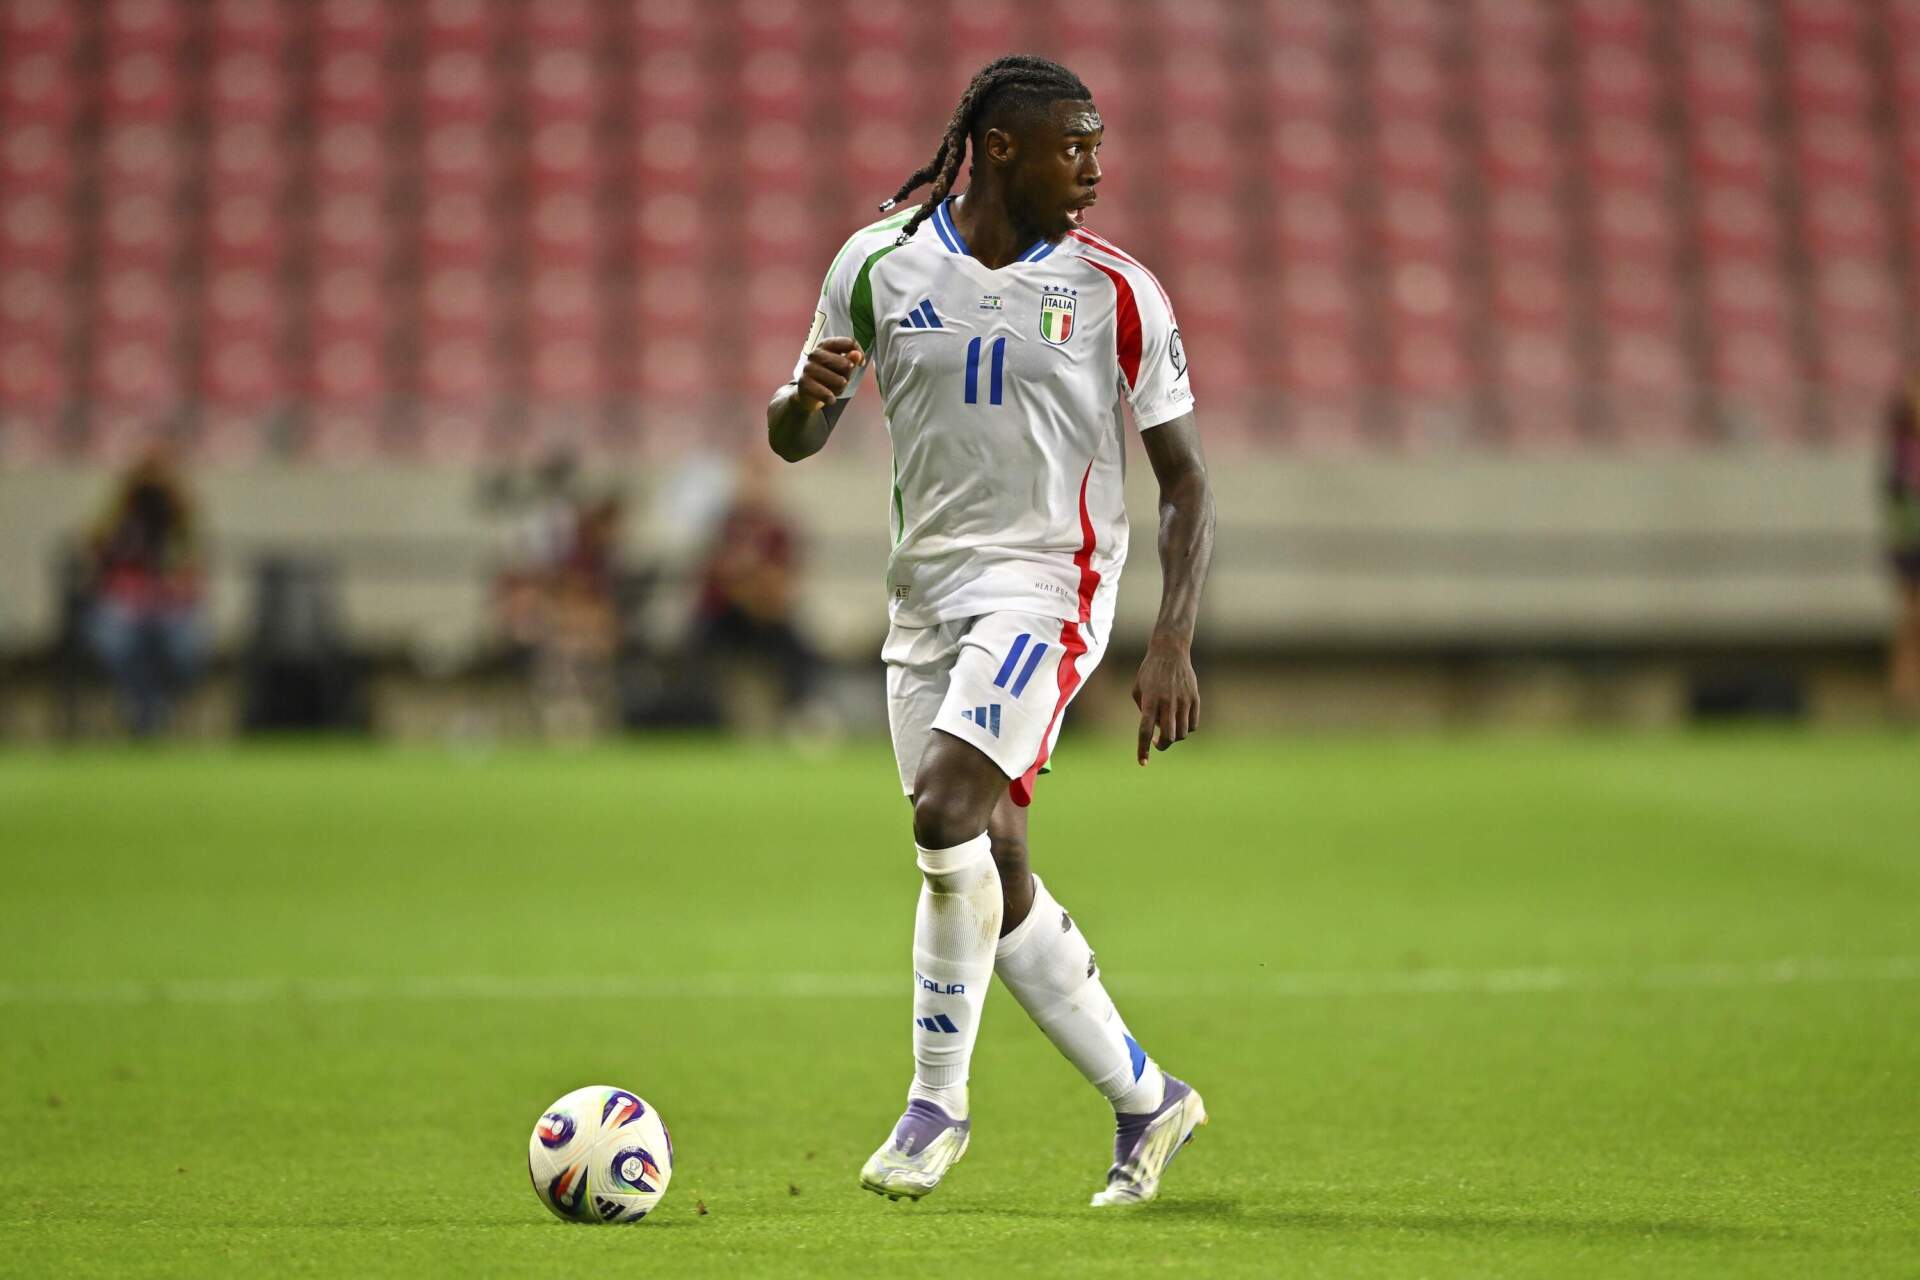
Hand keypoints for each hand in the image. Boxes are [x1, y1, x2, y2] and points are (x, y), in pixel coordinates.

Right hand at [796, 337, 864, 411]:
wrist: (807, 392)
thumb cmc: (827, 376)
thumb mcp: (842, 368)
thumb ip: (851, 360)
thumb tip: (857, 355)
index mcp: (826, 345)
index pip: (849, 342)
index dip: (859, 353)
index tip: (861, 363)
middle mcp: (815, 354)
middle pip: (843, 362)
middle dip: (848, 373)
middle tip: (845, 379)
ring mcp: (808, 368)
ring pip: (834, 378)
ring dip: (840, 386)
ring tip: (838, 389)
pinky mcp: (803, 383)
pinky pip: (823, 392)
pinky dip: (830, 397)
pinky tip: (831, 399)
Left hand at [1131, 637, 1198, 764]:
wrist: (1170, 651)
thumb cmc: (1150, 672)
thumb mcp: (1138, 689)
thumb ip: (1144, 711)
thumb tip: (1153, 730)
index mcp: (1149, 700)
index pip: (1145, 730)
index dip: (1143, 749)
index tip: (1142, 762)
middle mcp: (1167, 702)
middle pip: (1168, 736)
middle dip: (1161, 745)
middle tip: (1156, 742)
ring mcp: (1183, 700)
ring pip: (1182, 733)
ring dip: (1174, 737)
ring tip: (1168, 729)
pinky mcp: (1194, 698)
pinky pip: (1193, 724)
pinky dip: (1186, 729)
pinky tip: (1179, 722)